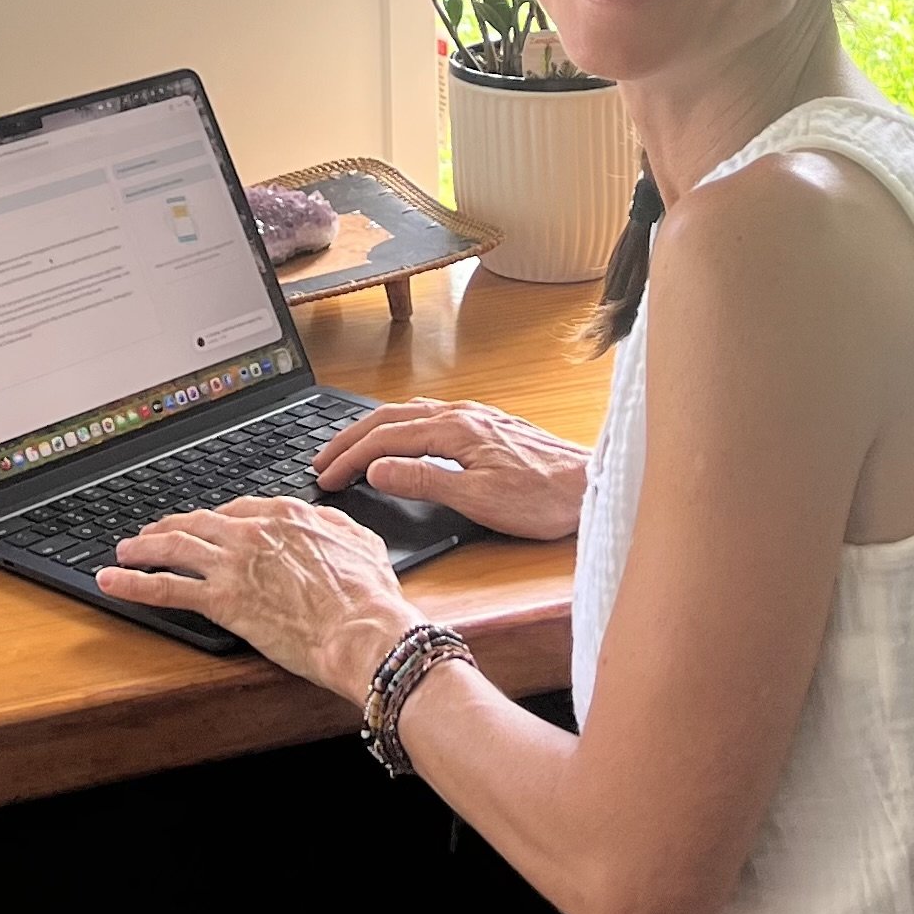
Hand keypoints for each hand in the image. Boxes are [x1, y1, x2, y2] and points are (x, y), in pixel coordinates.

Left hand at [97, 497, 415, 701]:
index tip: (202, 526)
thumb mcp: (363, 543)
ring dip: (142, 548)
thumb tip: (327, 522)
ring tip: (123, 552)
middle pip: (197, 522)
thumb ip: (336, 526)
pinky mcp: (220, 600)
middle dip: (169, 527)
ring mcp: (233, 564)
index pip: (236, 510)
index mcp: (286, 515)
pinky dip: (132, 583)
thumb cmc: (370, 598)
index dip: (213, 520)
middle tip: (151, 534)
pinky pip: (164, 587)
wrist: (363, 631)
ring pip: (173, 547)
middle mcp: (253, 531)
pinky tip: (112, 582)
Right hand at [311, 398, 587, 540]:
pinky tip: (399, 436)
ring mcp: (474, 417)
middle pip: (389, 418)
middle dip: (349, 438)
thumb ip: (424, 481)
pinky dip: (398, 425)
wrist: (594, 485)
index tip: (325, 478)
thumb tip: (376, 468)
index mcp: (454, 430)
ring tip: (347, 448)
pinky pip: (428, 416)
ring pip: (408, 413)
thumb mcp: (480, 499)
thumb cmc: (544, 498)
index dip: (349, 458)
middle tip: (320, 461)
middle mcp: (461, 415)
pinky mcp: (486, 425)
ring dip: (372, 430)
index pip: (384, 439)